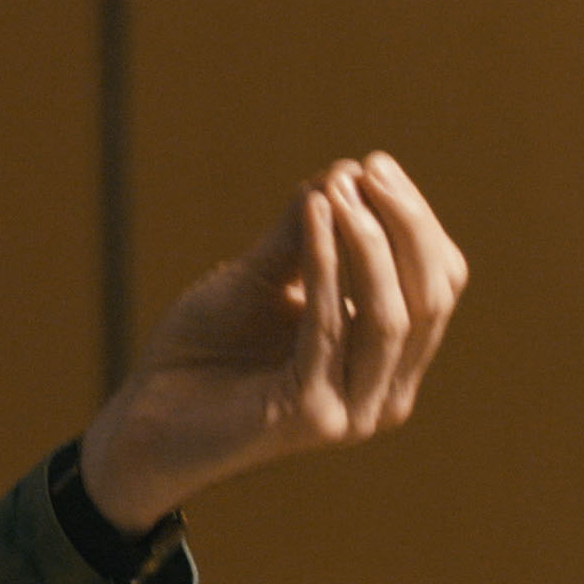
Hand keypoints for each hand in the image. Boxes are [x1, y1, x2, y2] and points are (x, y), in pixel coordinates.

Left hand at [79, 151, 467, 528]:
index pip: (438, 282)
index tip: (374, 164)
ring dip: (367, 241)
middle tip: (366, 168)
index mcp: (389, 360)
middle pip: (430, 297)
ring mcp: (353, 410)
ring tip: (336, 187)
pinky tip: (311, 214)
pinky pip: (330, 328)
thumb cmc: (203, 351)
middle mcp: (386, 392)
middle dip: (405, 224)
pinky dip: (324, 263)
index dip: (416, 221)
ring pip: (391, 315)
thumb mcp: (259, 278)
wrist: (144, 420)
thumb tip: (343, 171)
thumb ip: (301, 235)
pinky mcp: (311, 415)